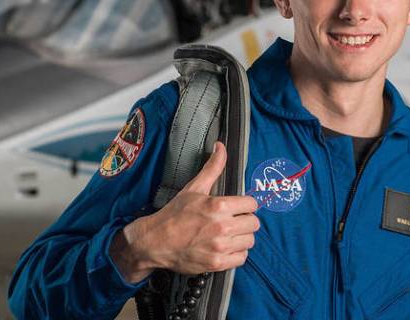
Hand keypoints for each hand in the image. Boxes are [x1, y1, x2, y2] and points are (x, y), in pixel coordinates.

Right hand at [110, 142, 259, 282]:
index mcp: (218, 206)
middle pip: (254, 223)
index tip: (239, 207)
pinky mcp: (217, 263)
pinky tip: (226, 247)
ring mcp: (220, 247)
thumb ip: (212, 167)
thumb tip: (220, 147)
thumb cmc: (175, 214)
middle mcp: (222, 227)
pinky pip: (242, 258)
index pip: (252, 204)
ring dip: (242, 237)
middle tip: (234, 221)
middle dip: (245, 220)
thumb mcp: (194, 188)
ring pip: (250, 241)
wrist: (155, 241)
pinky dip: (237, 253)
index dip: (246, 205)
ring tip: (230, 234)